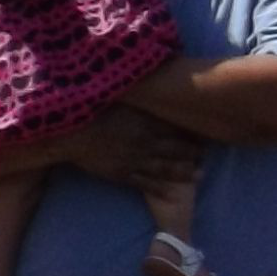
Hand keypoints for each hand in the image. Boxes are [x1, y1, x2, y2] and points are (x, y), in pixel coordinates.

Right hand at [65, 106, 205, 193]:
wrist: (69, 133)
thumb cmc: (93, 111)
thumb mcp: (122, 99)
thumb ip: (142, 95)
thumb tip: (157, 80)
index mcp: (146, 123)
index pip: (178, 129)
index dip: (193, 132)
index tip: (207, 132)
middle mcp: (145, 143)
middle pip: (177, 150)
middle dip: (194, 153)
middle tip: (207, 154)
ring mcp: (134, 160)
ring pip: (166, 169)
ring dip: (185, 173)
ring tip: (201, 175)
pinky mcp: (122, 174)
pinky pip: (145, 184)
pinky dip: (161, 190)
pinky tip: (174, 195)